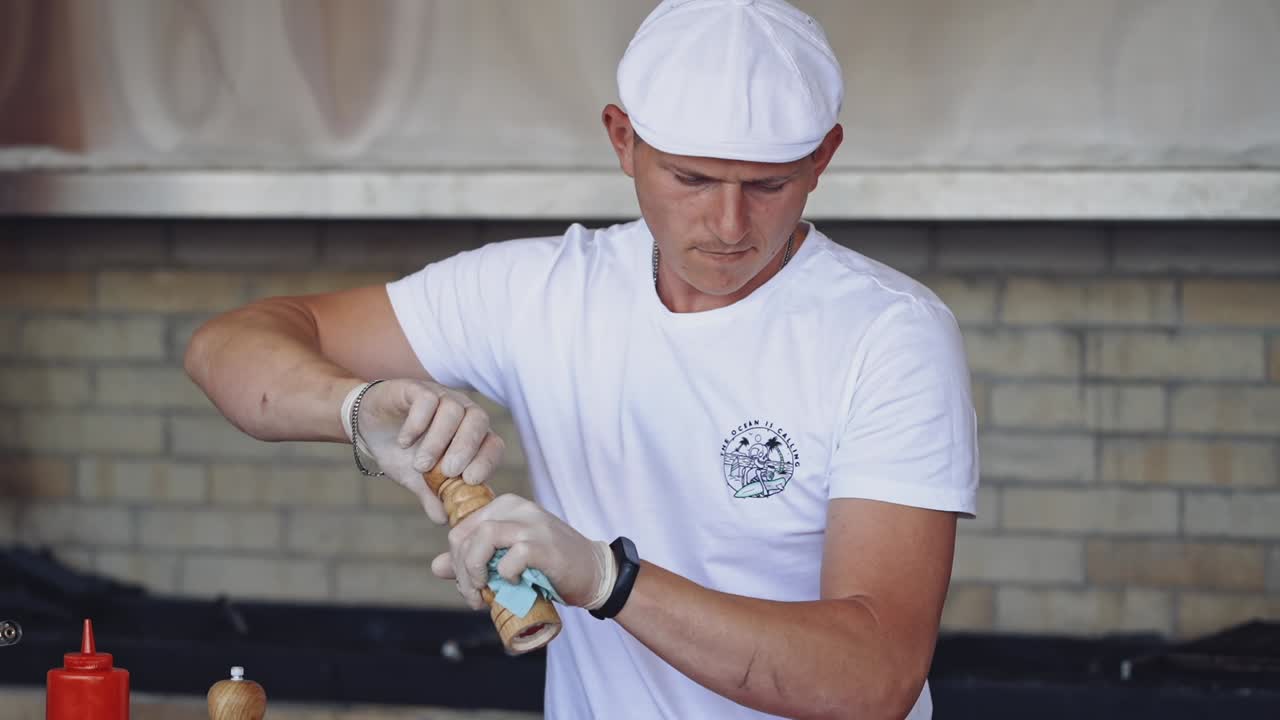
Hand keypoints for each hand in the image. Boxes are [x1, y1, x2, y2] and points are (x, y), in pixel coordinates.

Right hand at [352, 379, 503, 523]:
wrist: (370, 428)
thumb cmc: (402, 452)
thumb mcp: (416, 480)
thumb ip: (432, 496)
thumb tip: (444, 520)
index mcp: (470, 434)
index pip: (492, 443)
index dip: (487, 460)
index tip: (471, 480)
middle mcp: (461, 412)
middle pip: (478, 421)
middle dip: (466, 448)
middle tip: (448, 471)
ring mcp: (439, 397)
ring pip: (453, 410)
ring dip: (438, 441)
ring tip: (421, 465)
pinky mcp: (416, 389)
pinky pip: (426, 399)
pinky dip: (418, 422)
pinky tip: (404, 442)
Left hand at [430, 494, 614, 610]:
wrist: (594, 572)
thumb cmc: (548, 566)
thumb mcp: (506, 559)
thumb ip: (473, 559)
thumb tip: (436, 566)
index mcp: (505, 507)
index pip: (461, 529)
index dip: (455, 561)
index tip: (468, 587)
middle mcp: (517, 508)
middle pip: (467, 534)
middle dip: (462, 571)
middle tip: (474, 597)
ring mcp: (533, 524)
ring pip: (484, 537)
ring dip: (476, 571)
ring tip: (485, 593)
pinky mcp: (546, 545)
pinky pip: (513, 556)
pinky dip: (505, 574)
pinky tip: (513, 584)